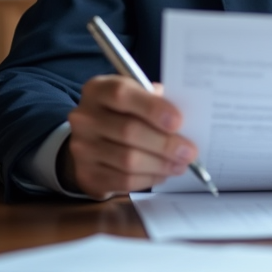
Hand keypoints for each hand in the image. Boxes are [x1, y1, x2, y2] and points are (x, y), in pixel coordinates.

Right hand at [59, 75, 197, 198]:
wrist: (91, 140)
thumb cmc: (123, 113)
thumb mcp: (135, 97)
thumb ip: (155, 101)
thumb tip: (186, 120)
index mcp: (98, 90)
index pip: (122, 94)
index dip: (152, 108)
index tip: (178, 122)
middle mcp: (84, 117)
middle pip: (128, 131)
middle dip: (165, 144)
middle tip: (189, 151)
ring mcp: (82, 148)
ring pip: (128, 160)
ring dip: (161, 164)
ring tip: (181, 164)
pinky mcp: (87, 175)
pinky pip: (123, 181)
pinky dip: (149, 179)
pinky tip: (163, 174)